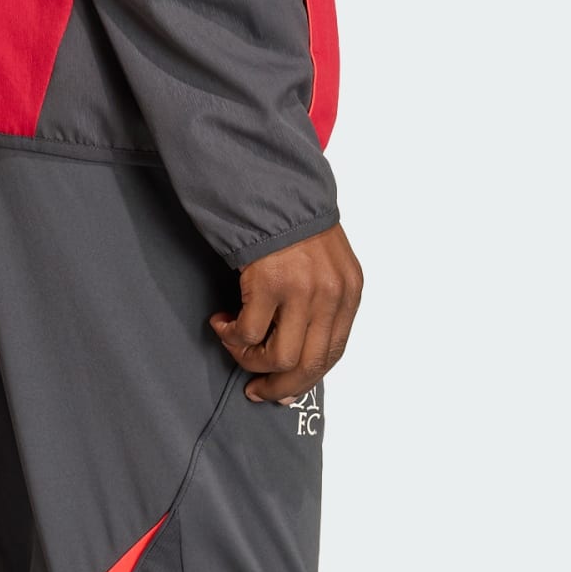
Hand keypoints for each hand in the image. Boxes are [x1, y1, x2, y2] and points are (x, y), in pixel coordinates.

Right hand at [208, 224, 362, 402]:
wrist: (268, 181)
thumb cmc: (290, 217)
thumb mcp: (322, 259)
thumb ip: (320, 297)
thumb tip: (298, 345)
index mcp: (349, 292)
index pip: (333, 353)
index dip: (307, 379)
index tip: (283, 390)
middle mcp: (332, 296)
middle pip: (311, 366)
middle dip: (280, 386)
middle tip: (257, 390)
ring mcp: (302, 291)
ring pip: (281, 357)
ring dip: (250, 359)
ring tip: (231, 341)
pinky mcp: (269, 282)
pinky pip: (250, 332)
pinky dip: (232, 336)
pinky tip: (221, 322)